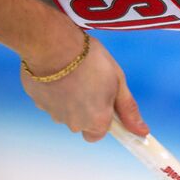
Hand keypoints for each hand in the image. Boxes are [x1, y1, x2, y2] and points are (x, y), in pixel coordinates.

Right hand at [21, 34, 147, 141]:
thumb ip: (128, 110)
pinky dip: (53, 91)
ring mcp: (53, 113)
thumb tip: (142, 132)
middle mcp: (74, 123)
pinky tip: (57, 73)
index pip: (97, 134)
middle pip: (80, 123)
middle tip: (89, 84)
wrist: (53, 44)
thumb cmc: (90, 61)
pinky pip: (48, 100)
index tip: (103, 104)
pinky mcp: (36, 101)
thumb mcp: (118, 83)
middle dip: (84, 109)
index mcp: (96, 121)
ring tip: (73, 75)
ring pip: (63, 112)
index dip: (101, 120)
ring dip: (68, 100)